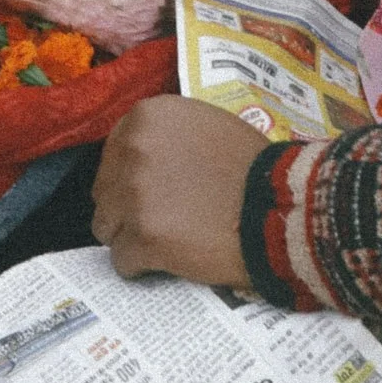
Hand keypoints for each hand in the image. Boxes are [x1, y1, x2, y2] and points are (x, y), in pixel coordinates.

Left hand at [92, 95, 271, 285]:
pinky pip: (122, 261)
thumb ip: (165, 136)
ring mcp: (134, 194)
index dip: (128, 176)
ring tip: (168, 239)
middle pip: (105, 191)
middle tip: (162, 218)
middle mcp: (133, 149)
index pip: (112, 153)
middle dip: (127, 208)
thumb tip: (137, 159)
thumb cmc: (249, 164)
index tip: (151, 191)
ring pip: (107, 228)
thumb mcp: (204, 125)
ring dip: (132, 237)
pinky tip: (172, 258)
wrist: (276, 205)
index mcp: (147, 116)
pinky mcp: (142, 237)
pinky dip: (143, 266)